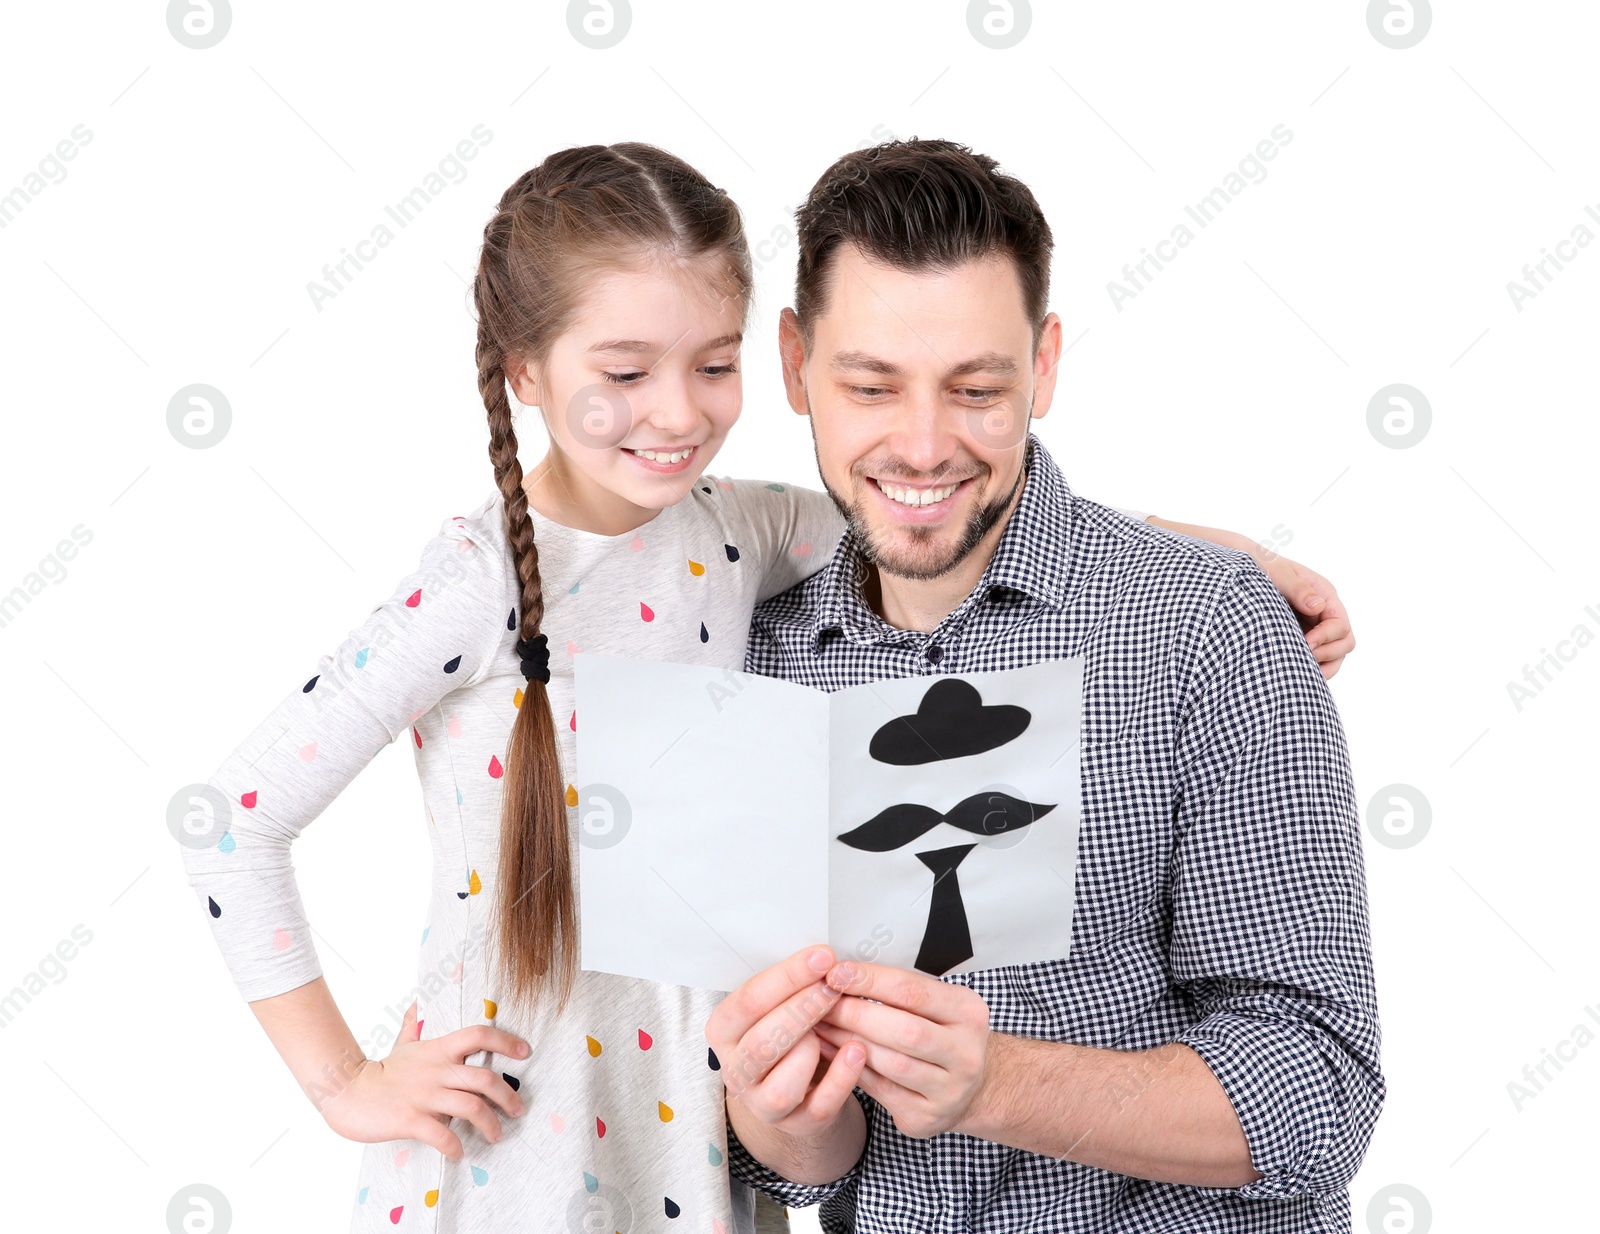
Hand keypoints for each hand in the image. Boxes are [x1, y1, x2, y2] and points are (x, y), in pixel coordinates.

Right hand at [320, 1001, 527, 1159]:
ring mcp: (425, 1096)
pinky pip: (443, 1135)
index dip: (505, 1041)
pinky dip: (456, 1147)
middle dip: (508, 1096)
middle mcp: (436, 1070)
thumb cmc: (380, 1072)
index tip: (525, 1052)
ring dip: (490, 1125)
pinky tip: (460, 1153)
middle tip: (517, 1110)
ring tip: (497, 1136)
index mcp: (438, 1050)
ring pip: (471, 1108)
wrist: (348, 1094)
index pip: (479, 1034)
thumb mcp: (402, 1045)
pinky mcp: (411, 1120)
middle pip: (485, 1078)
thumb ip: (413, 1027)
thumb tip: (417, 1005)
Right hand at [705, 946, 867, 1139]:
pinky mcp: (797, 1124)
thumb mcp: (779, 1005)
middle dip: (804, 1008)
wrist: (800, 1084)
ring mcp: (763, 1104)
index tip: (822, 956)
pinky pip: (820, 1106)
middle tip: (835, 983)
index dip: (787, 977)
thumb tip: (824, 957)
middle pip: (763, 1042)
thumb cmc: (789, 1032)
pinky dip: (842, 1078)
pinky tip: (858, 1050)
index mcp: (723, 1032)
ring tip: (835, 1026)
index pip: (748, 1001)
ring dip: (812, 1050)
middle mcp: (736, 1071)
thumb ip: (791, 986)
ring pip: (783, 1085)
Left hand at [812, 959, 991, 1138]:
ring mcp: (949, 1090)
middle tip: (820, 1001)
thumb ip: (897, 991)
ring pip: (891, 1063)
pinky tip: (830, 1051)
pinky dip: (850, 1068)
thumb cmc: (939, 1035)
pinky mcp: (926, 1116)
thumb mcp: (935, 1005)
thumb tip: (843, 972)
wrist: (966, 1088)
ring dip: (848, 1041)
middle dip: (854, 1013)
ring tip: (820, 1024)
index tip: (836, 972)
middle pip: (903, 1030)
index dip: (869, 980)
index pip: (912, 991)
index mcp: (969, 1013)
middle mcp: (966, 1053)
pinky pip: (880, 1090)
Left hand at [1253, 551, 1354, 678]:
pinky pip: (1318, 659)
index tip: (1305, 642)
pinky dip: (1311, 669)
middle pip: (1345, 642)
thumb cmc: (1260, 567)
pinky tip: (1293, 672)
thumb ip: (1297, 588)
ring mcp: (1315, 627)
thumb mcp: (1277, 572)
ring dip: (1323, 667)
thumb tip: (1317, 606)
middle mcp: (1324, 612)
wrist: (1239, 573)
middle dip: (1327, 654)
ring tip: (1300, 674)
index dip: (1326, 637)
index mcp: (1324, 594)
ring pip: (1335, 655)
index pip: (1340, 624)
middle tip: (1301, 659)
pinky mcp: (1302, 638)